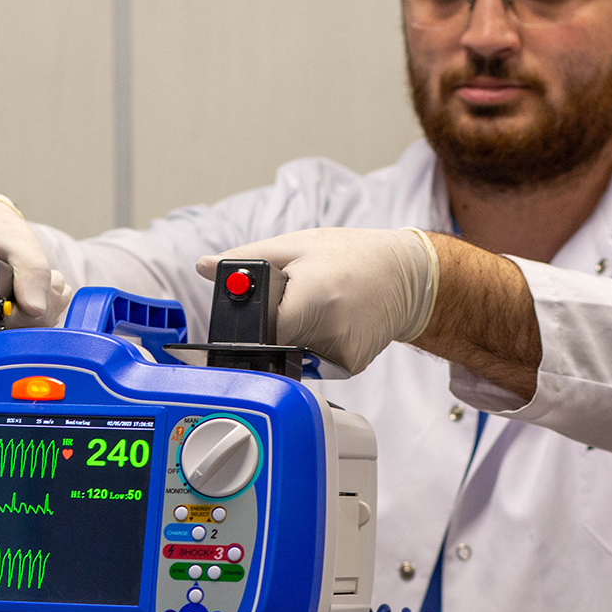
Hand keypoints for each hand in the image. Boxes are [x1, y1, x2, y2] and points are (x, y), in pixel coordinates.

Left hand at [196, 227, 438, 374]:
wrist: (408, 274)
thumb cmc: (352, 254)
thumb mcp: (296, 246)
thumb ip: (247, 259)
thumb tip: (204, 267)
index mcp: (310, 299)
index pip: (257, 330)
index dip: (252, 322)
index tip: (255, 313)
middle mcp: (327, 331)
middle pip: (275, 345)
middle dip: (275, 326)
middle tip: (297, 299)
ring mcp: (341, 354)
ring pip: (295, 356)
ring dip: (296, 336)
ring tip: (320, 306)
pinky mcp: (351, 366)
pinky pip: (316, 363)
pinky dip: (316, 345)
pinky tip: (334, 322)